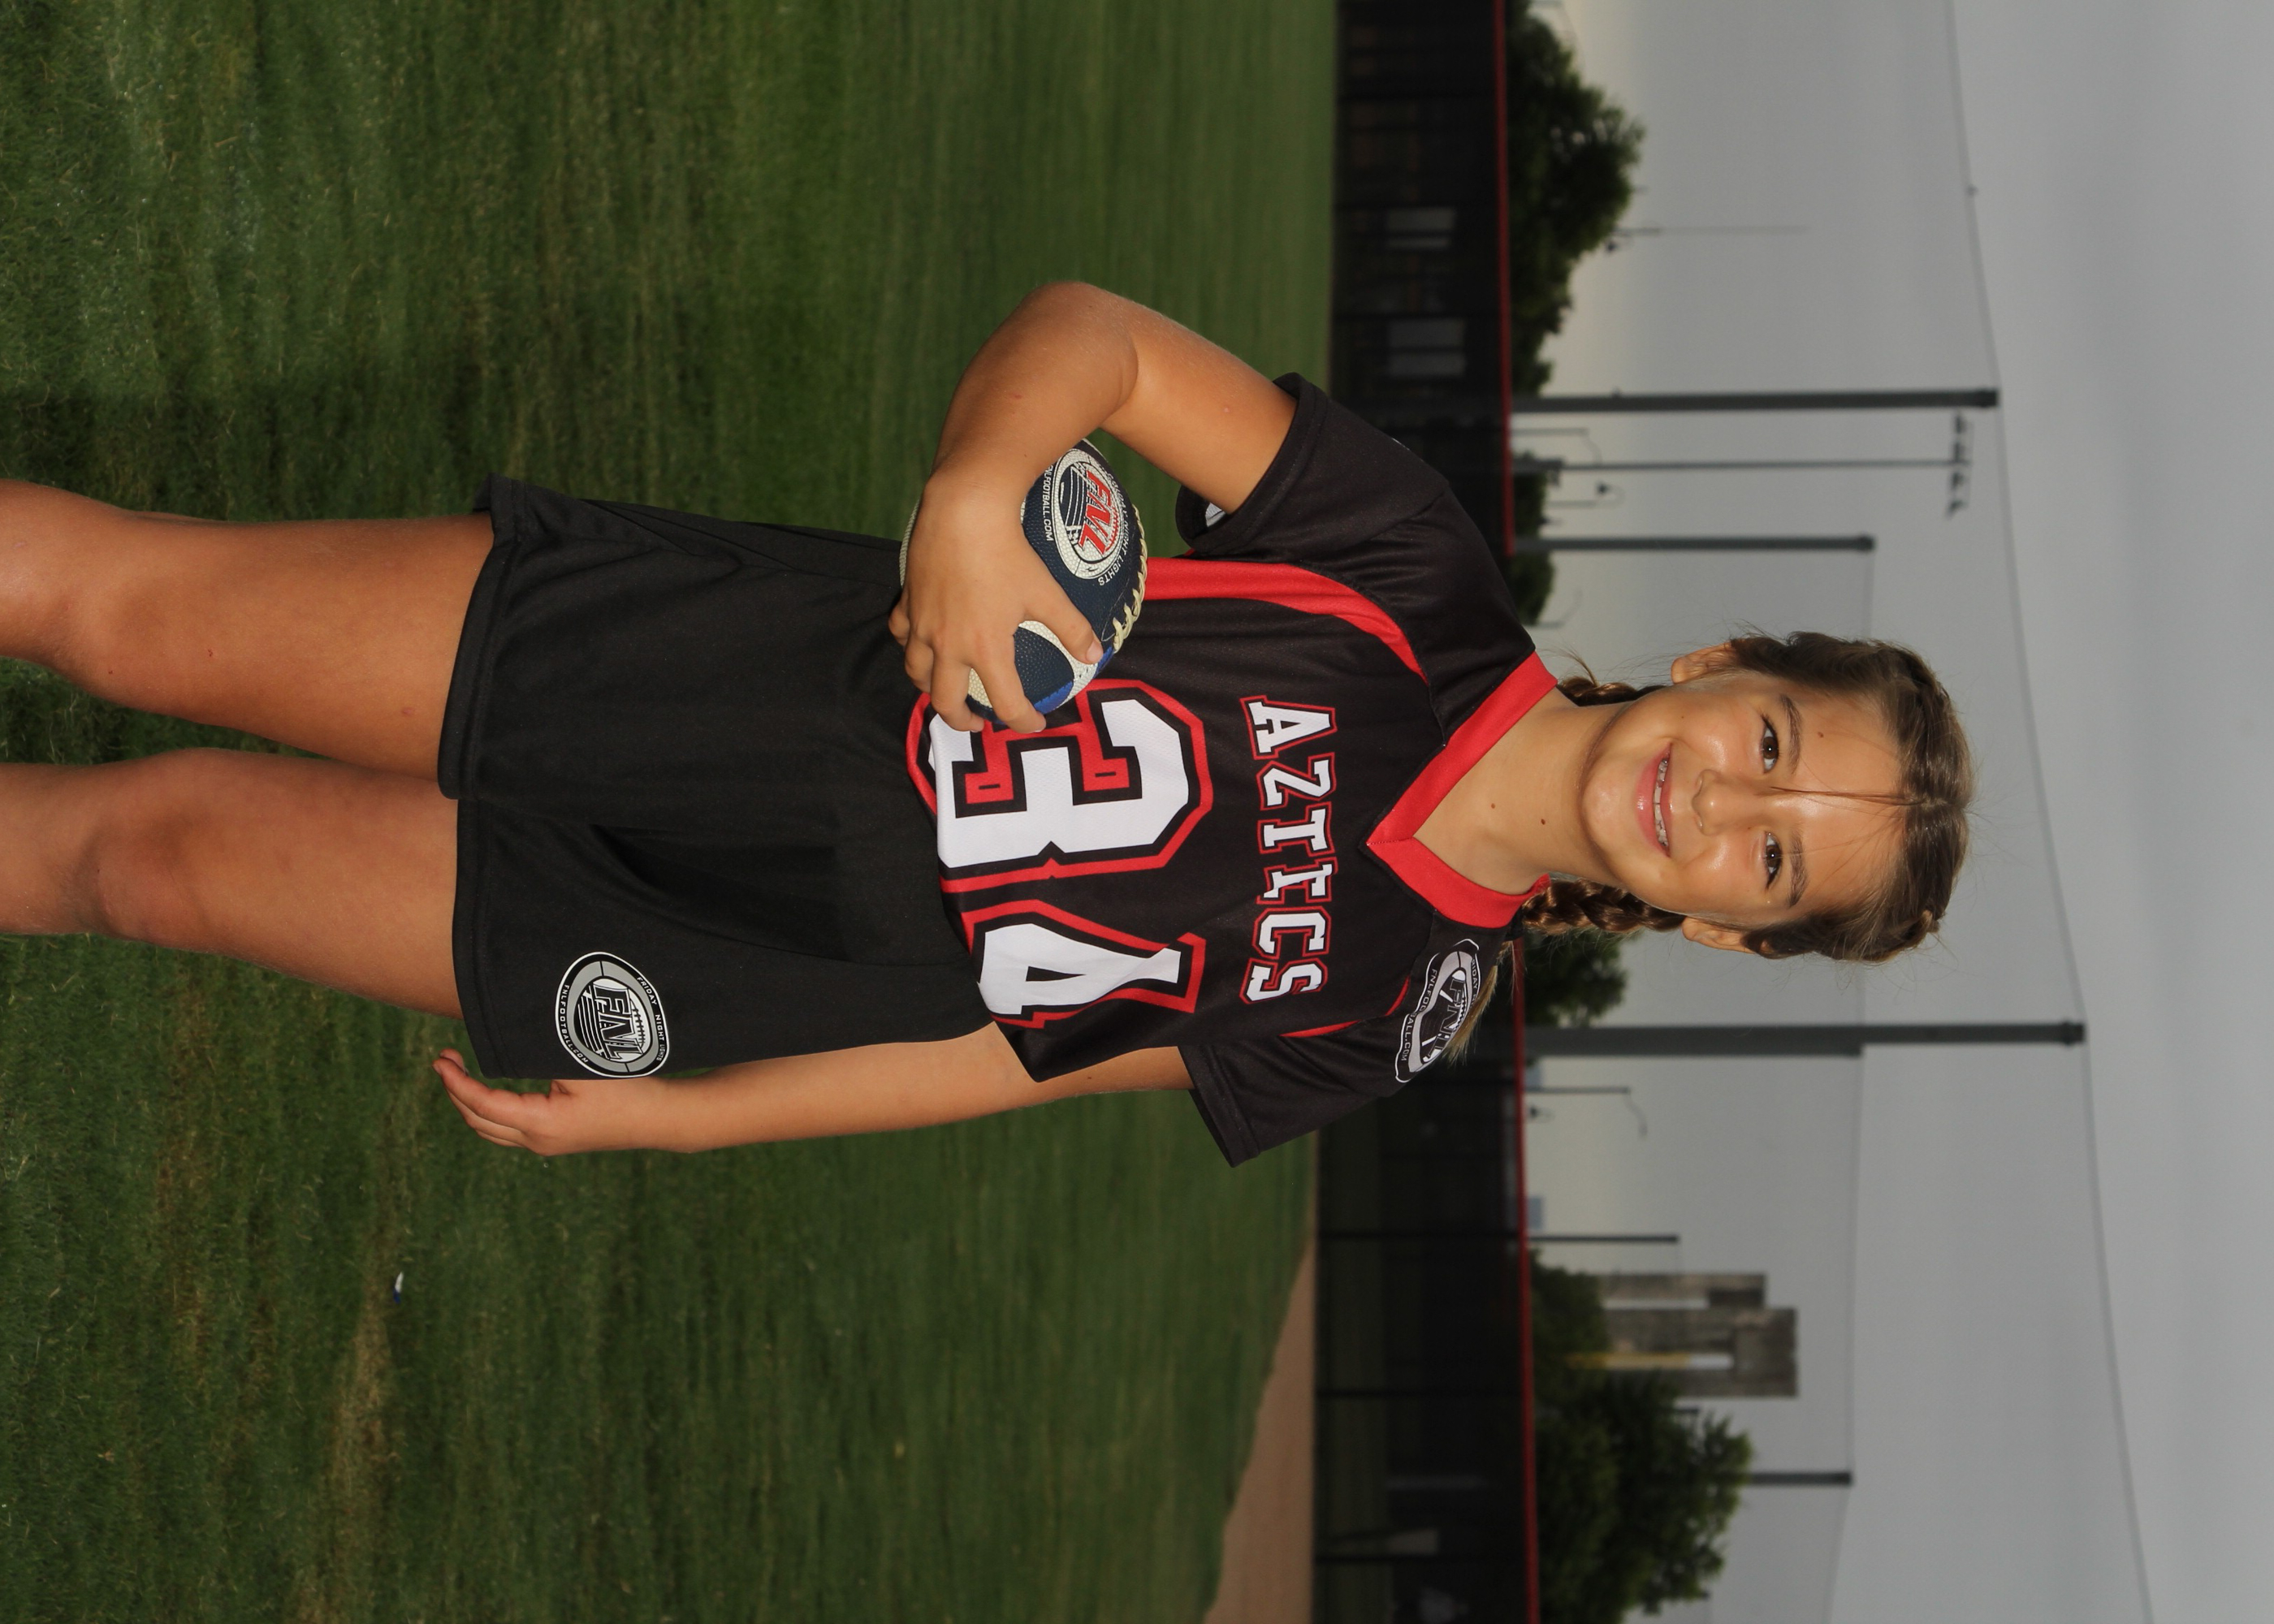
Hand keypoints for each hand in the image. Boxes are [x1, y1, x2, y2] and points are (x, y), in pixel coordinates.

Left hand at [434, 1049, 679, 1154]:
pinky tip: (491, 1091)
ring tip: (460, 1075)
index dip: (456, 1081)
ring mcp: (546, 1145)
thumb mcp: (582, 1063)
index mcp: (541, 1123)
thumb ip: (541, 1054)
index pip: (482, 1104)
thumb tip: (507, 1038)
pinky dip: (489, 1111)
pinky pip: (507, 1130)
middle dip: (455, 1091)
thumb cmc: (627, 1086)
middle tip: (444, 1060)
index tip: (439, 1059)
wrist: (661, 1118)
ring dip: (469, 1104)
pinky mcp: (555, 1141)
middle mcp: (538, 1141)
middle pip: (477, 1121)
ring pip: (490, 1130)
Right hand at [889, 479, 1101, 733]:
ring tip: (944, 689)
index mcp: (985, 649)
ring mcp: (922, 624)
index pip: (1004, 703)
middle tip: (976, 723)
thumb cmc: (1008, 552)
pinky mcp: (909, 599)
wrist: (963, 510)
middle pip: (944, 702)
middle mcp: (947, 645)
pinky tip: (920, 640)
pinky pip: (902, 633)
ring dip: (930, 689)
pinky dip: (910, 644)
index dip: (1022, 721)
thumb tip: (1095, 653)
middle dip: (960, 721)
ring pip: (916, 672)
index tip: (1035, 723)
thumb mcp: (1047, 592)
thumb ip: (1072, 627)